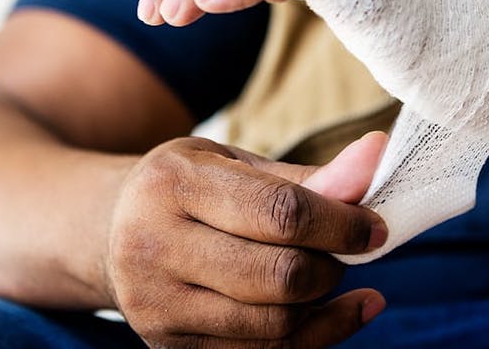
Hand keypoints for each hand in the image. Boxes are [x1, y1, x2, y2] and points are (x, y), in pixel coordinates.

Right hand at [104, 133, 388, 347]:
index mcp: (173, 185)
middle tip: (348, 247)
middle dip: (333, 264)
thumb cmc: (188, 188)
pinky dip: (316, 336)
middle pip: (281, 275)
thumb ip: (307, 174)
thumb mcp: (236, 164)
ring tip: (330, 271)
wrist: (111, 231)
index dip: (343, 223)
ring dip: (324, 300)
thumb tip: (378, 158)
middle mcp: (154, 247)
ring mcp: (157, 307)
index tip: (376, 226)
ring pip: (275, 323)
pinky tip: (339, 311)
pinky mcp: (170, 348)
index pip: (280, 213)